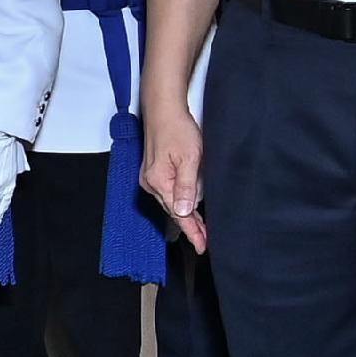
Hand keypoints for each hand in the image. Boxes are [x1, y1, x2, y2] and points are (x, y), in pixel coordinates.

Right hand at [139, 95, 205, 252]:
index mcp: (159, 182)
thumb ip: (186, 186)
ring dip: (187, 214)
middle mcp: (151, 184)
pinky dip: (180, 201)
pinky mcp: (154, 172)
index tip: (201, 245)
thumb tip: (185, 212)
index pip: (179, 214)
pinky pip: (169, 193)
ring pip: (172, 202)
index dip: (192, 231)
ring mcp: (150, 178)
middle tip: (205, 240)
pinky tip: (189, 206)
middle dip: (190, 225)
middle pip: (174, 211)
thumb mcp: (189, 158)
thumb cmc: (177, 129)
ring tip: (201, 228)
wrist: (163, 110)